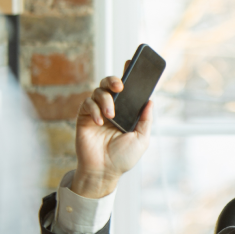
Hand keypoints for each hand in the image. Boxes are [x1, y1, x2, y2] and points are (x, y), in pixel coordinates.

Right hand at [72, 66, 151, 198]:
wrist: (103, 171)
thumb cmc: (123, 158)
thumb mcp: (141, 139)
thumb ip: (145, 119)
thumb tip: (150, 100)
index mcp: (126, 111)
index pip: (128, 90)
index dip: (128, 74)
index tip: (131, 61)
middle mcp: (112, 108)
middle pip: (110, 84)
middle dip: (114, 80)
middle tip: (119, 87)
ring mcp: (97, 112)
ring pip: (98, 92)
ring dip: (105, 100)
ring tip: (110, 116)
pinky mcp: (84, 117)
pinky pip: (87, 103)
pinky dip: (94, 110)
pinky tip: (100, 121)